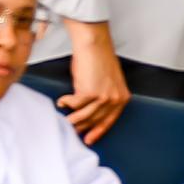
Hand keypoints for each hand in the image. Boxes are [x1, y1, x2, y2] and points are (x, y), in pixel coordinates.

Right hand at [59, 26, 129, 142]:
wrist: (94, 44)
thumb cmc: (98, 57)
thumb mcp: (107, 81)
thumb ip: (103, 97)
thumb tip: (88, 110)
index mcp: (121, 97)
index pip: (109, 121)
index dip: (98, 131)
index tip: (89, 139)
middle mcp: (114, 99)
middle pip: (95, 120)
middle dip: (81, 126)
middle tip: (71, 129)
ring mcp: (103, 97)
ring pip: (84, 115)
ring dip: (72, 118)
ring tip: (64, 118)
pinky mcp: (90, 93)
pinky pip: (74, 104)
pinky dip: (66, 102)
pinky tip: (62, 101)